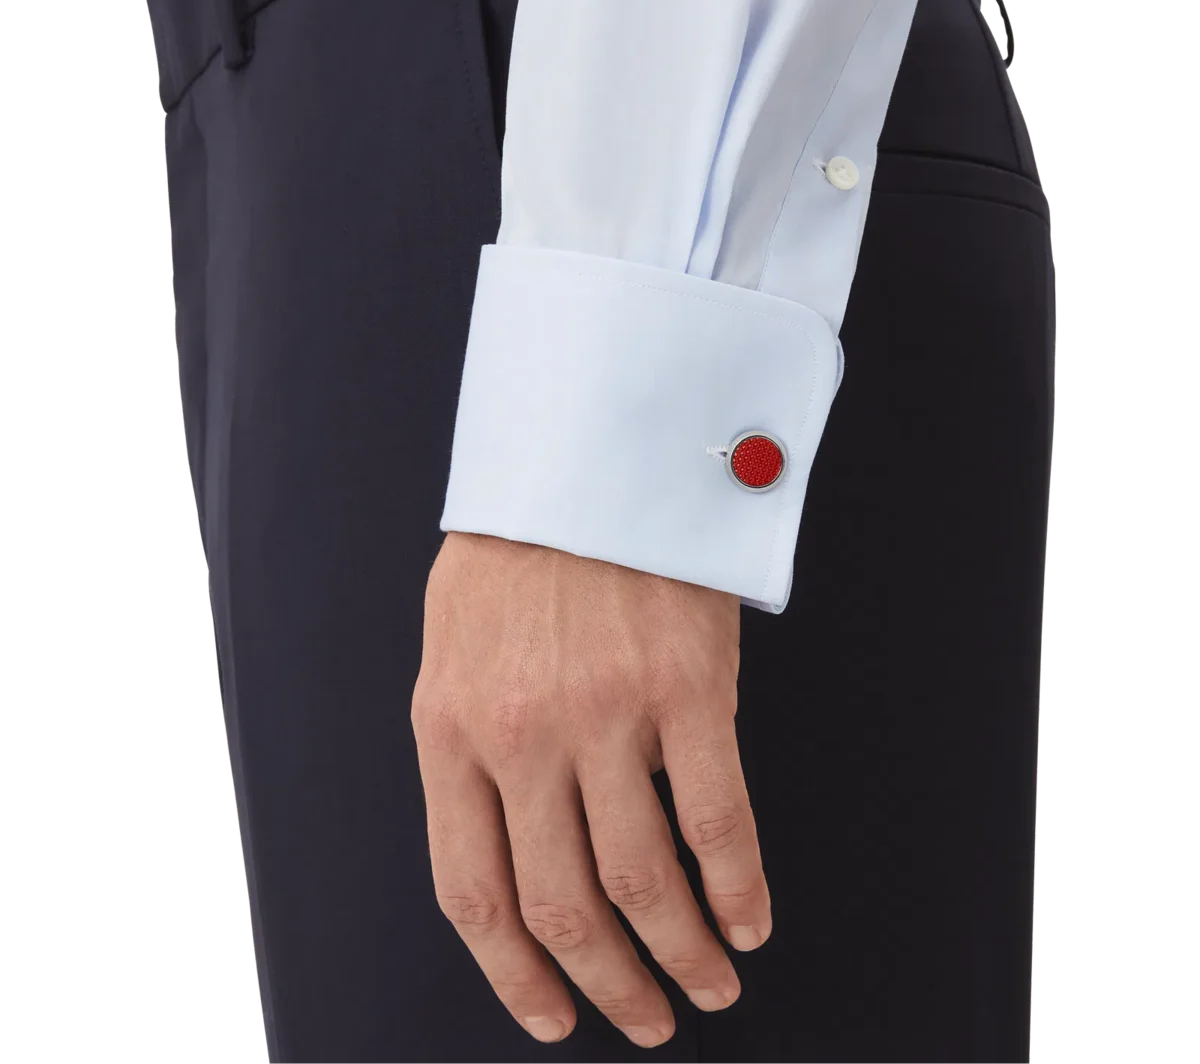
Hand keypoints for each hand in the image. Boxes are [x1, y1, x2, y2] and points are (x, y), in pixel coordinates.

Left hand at [410, 530, 770, 1048]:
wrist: (583, 456)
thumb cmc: (515, 550)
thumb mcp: (452, 647)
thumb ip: (467, 743)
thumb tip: (510, 834)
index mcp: (452, 730)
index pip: (474, 892)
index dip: (514, 974)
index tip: (549, 1014)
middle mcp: (522, 738)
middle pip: (564, 904)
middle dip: (608, 984)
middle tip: (643, 1016)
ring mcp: (606, 715)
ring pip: (644, 880)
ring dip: (680, 954)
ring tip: (706, 987)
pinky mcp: (685, 688)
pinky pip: (718, 819)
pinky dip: (737, 888)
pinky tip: (749, 921)